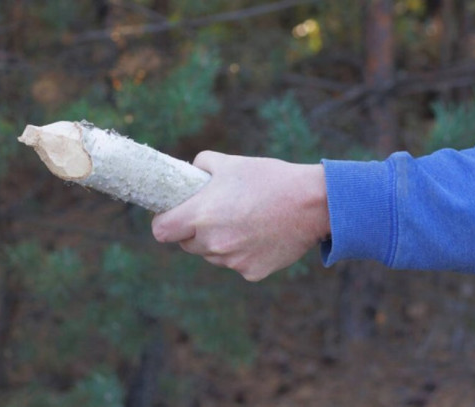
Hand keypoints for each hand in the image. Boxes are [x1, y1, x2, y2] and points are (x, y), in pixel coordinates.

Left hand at [151, 151, 329, 281]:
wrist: (312, 204)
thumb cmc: (270, 178)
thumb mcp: (231, 162)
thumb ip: (201, 166)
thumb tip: (191, 173)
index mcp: (200, 215)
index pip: (161, 231)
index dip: (164, 222)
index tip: (174, 215)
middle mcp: (212, 243)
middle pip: (187, 244)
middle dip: (194, 231)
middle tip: (215, 214)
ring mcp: (232, 261)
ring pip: (212, 255)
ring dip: (218, 243)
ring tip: (244, 221)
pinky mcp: (252, 272)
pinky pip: (237, 264)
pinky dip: (244, 253)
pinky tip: (261, 235)